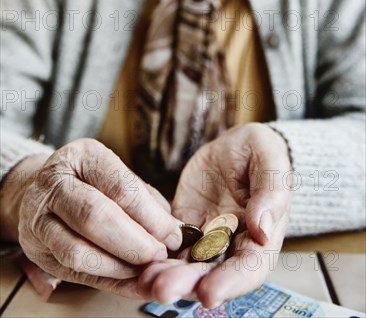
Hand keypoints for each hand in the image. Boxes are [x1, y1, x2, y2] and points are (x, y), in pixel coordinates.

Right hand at [15, 139, 181, 297]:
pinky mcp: (36, 251)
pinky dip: (108, 280)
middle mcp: (54, 183)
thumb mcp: (116, 174)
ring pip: (77, 251)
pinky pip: (72, 273)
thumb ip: (145, 200)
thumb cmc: (90, 181)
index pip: (118, 185)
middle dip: (134, 241)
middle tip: (160, 254)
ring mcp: (38, 218)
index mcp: (81, 156)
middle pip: (94, 216)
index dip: (149, 215)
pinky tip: (132, 281)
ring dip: (119, 266)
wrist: (41, 190)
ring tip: (146, 268)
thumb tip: (176, 230)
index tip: (174, 234)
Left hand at [138, 123, 292, 307]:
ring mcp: (206, 236)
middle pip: (212, 272)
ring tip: (145, 279)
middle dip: (188, 284)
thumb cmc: (259, 151)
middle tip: (163, 289)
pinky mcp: (184, 226)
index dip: (231, 282)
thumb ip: (270, 193)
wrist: (234, 145)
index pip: (250, 267)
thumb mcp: (270, 160)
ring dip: (167, 275)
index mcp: (262, 234)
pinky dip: (155, 254)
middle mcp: (234, 243)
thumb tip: (262, 229)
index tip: (209, 293)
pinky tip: (138, 260)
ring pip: (187, 264)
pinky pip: (169, 244)